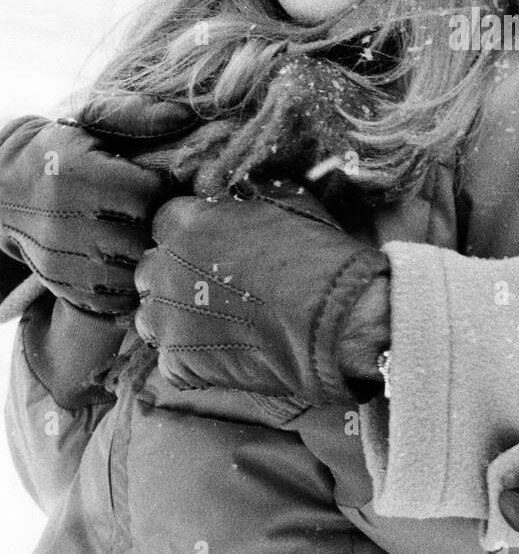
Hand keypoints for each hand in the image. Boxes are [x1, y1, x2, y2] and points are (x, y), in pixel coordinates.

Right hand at [0, 112, 177, 314]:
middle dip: (160, 221)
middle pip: (147, 233)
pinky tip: (131, 261)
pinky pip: (119, 298)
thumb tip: (184, 113)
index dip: (164, 185)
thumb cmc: (58, 152)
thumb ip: (138, 115)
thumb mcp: (91, 123)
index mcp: (79, 175)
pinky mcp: (67, 286)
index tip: (160, 180)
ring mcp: (66, 260)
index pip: (151, 190)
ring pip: (137, 269)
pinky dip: (134, 284)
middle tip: (158, 210)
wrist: (2, 193)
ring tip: (146, 235)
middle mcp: (69, 221)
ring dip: (150, 254)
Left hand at [134, 181, 390, 401]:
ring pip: (151, 317)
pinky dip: (192, 359)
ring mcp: (166, 320)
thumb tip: (244, 190)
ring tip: (215, 323)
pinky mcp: (177, 363)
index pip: (165, 223)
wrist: (334, 322)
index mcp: (185, 223)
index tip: (213, 246)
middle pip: (151, 270)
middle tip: (214, 287)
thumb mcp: (287, 202)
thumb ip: (249, 196)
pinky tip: (225, 352)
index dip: (191, 234)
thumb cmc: (316, 256)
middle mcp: (163, 268)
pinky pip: (170, 360)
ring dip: (176, 317)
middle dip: (175, 276)